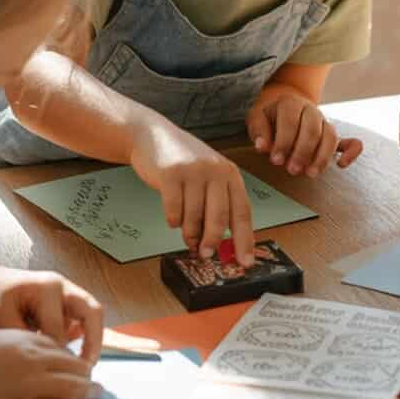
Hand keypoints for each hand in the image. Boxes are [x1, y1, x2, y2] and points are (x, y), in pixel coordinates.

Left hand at [0, 266, 103, 365]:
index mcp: (47, 287)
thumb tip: (41, 356)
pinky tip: (73, 355)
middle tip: (86, 370)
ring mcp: (70, 291)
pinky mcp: (71, 300)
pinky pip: (87, 317)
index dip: (53, 350)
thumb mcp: (0, 315)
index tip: (47, 370)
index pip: (57, 325)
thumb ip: (20, 335)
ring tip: (85, 367)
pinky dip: (86, 335)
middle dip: (93, 342)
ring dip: (94, 339)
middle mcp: (64, 286)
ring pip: (94, 313)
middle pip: (92, 311)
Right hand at [0, 329, 100, 398]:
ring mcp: (30, 387)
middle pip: (74, 367)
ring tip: (95, 395)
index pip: (62, 348)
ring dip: (87, 393)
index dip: (73, 358)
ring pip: (72, 388)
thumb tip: (40, 350)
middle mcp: (33, 361)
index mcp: (24, 341)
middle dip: (86, 375)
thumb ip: (19, 342)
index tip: (79, 365)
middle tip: (94, 381)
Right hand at [129, 115, 254, 264]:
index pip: (242, 212)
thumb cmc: (184, 163)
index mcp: (230, 175)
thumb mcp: (208, 178)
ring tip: (186, 235)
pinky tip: (173, 218)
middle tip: (206, 254)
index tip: (245, 262)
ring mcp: (193, 171)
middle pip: (219, 218)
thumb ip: (216, 206)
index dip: (245, 240)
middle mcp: (216, 171)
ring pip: (194, 217)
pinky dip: (173, 220)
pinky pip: (174, 210)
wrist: (154, 136)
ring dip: (189, 233)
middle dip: (212, 242)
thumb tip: (220, 244)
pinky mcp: (171, 173)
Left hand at [247, 93, 361, 176]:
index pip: (290, 122)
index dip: (283, 142)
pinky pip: (351, 142)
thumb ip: (258, 131)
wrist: (285, 107)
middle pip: (312, 130)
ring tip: (311, 174)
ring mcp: (325, 122)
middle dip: (302, 152)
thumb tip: (262, 147)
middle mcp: (311, 110)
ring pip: (331, 137)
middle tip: (292, 170)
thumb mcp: (257, 118)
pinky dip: (352, 152)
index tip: (276, 160)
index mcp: (290, 103)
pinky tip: (342, 165)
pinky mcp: (333, 135)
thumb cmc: (269, 117)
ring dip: (322, 157)